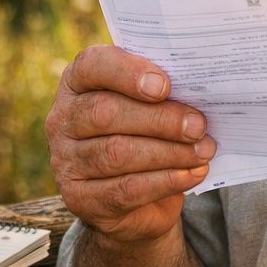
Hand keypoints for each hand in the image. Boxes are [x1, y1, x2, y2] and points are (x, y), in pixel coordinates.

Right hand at [45, 45, 215, 246]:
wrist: (134, 201)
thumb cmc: (145, 134)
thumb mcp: (149, 106)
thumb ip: (162, 91)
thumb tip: (200, 90)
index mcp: (77, 83)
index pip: (91, 65)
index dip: (127, 73)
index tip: (165, 85)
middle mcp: (63, 120)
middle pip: (106, 113)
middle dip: (159, 119)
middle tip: (198, 125)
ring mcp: (66, 161)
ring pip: (117, 153)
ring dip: (168, 152)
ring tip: (203, 151)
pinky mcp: (79, 199)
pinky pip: (125, 190)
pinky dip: (165, 181)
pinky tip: (192, 174)